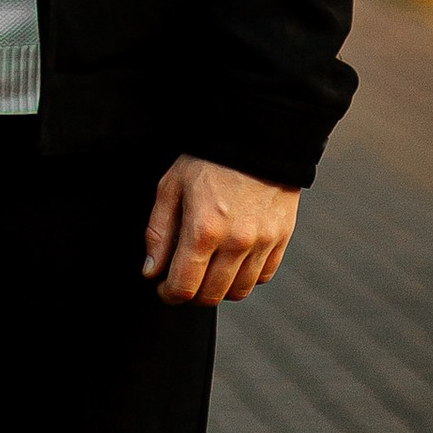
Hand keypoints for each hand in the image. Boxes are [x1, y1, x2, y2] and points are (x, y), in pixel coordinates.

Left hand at [142, 155, 299, 306]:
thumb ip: (159, 232)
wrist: (255, 136)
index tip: (163, 288)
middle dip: (191, 294)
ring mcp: (262, 244)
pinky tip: (233, 260)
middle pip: (211, 296)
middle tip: (183, 278)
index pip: (184, 286)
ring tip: (208, 269)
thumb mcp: (171, 186)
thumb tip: (151, 271)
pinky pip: (262, 277)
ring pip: (238, 291)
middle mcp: (236, 242)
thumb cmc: (207, 159)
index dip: (169, 294)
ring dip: (219, 289)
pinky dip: (245, 277)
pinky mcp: (281, 240)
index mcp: (204, 229)